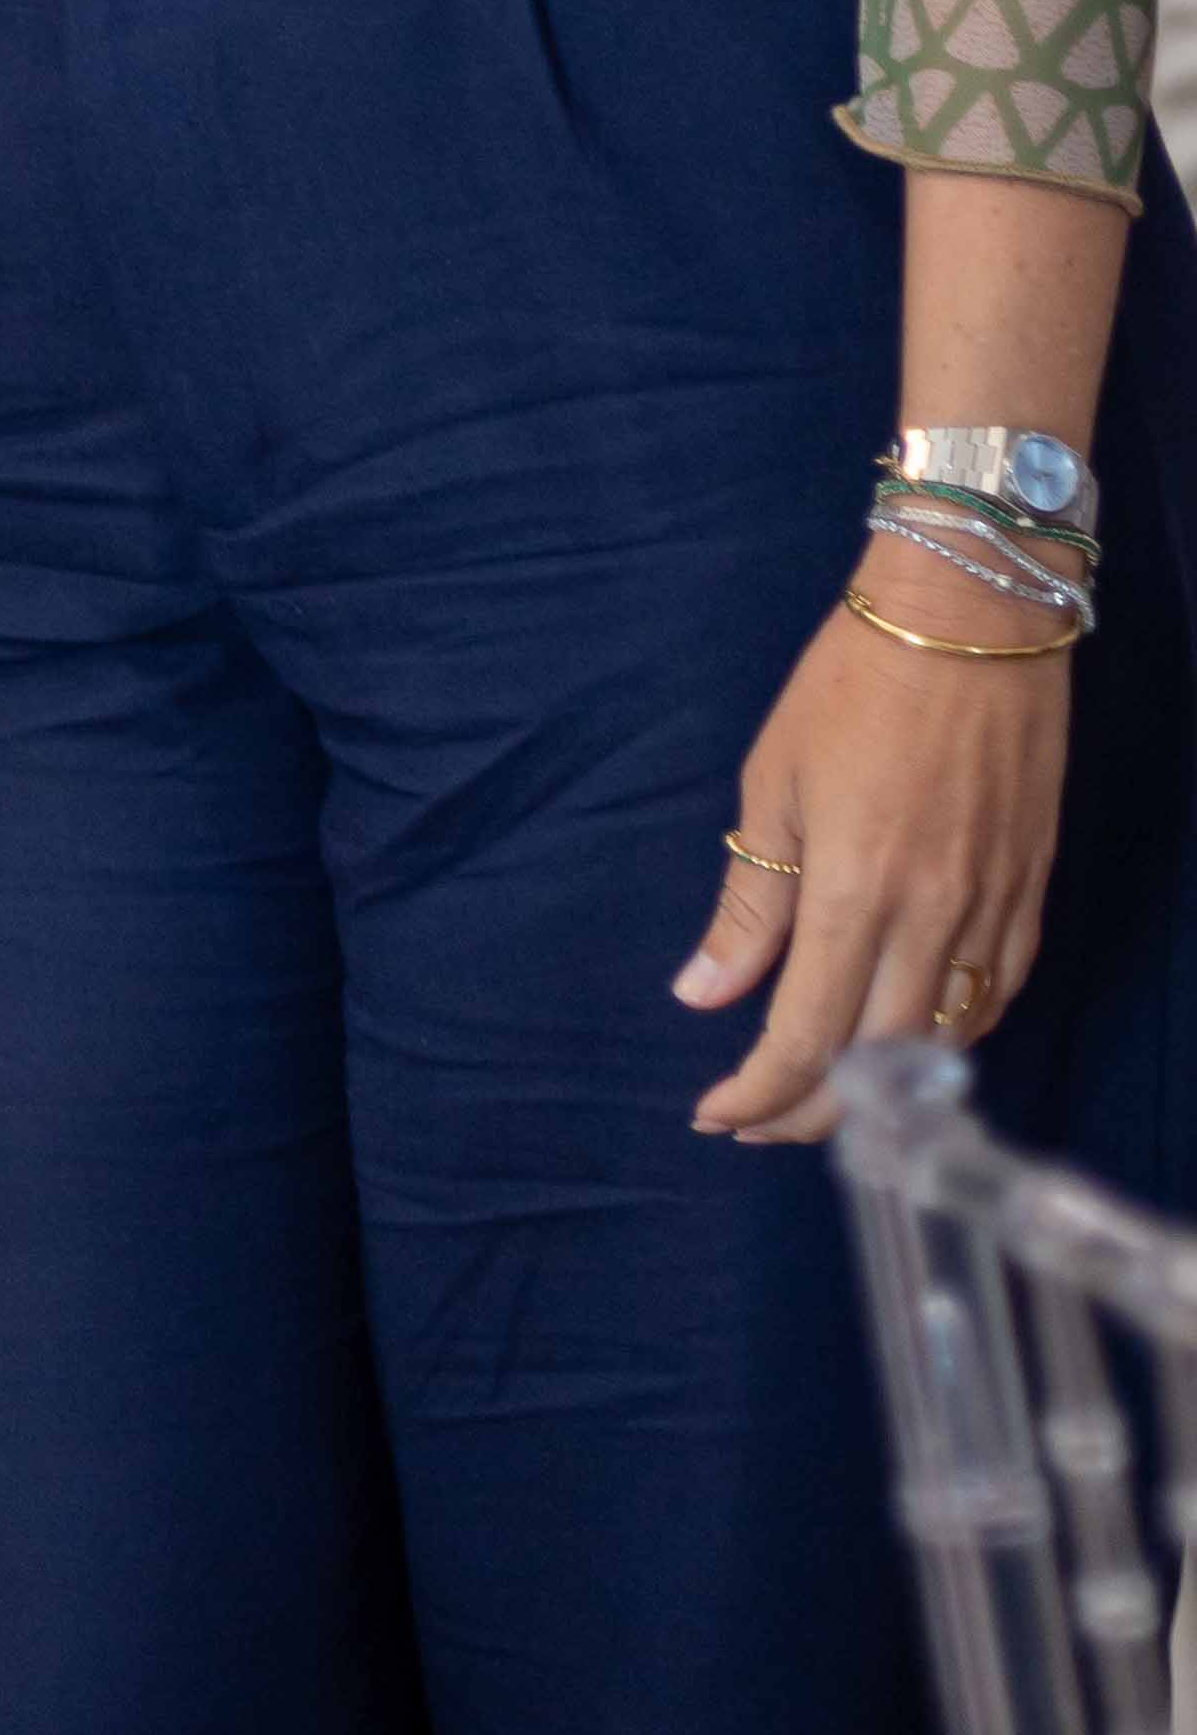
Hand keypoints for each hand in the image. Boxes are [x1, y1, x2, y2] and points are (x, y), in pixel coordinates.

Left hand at [675, 543, 1073, 1140]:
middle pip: (877, 1063)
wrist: (970, 615)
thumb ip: (750, 905)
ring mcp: (993, 906)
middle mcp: (934, 916)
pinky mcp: (1031, 888)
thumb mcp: (773, 786)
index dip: (759, 1094)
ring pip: (944, 1040)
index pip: (807, 1038)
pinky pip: (996, 993)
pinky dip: (949, 1033)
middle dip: (810, 1111)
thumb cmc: (853, 684)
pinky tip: (908, 1034)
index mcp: (857, 891)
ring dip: (882, 1084)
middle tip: (758, 1120)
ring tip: (824, 1092)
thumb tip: (703, 994)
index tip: (716, 1114)